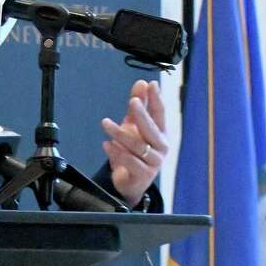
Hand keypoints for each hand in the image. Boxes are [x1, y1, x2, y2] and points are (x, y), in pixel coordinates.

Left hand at [100, 79, 167, 206]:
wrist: (131, 182)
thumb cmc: (134, 152)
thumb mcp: (134, 127)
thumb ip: (137, 107)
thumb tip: (142, 83)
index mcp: (161, 133)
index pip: (160, 114)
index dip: (156, 99)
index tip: (151, 84)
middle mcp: (161, 146)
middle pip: (151, 128)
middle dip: (142, 114)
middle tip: (133, 101)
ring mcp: (154, 161)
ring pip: (137, 145)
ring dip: (120, 133)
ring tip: (105, 123)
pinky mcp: (143, 174)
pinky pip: (130, 161)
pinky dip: (117, 152)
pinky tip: (106, 144)